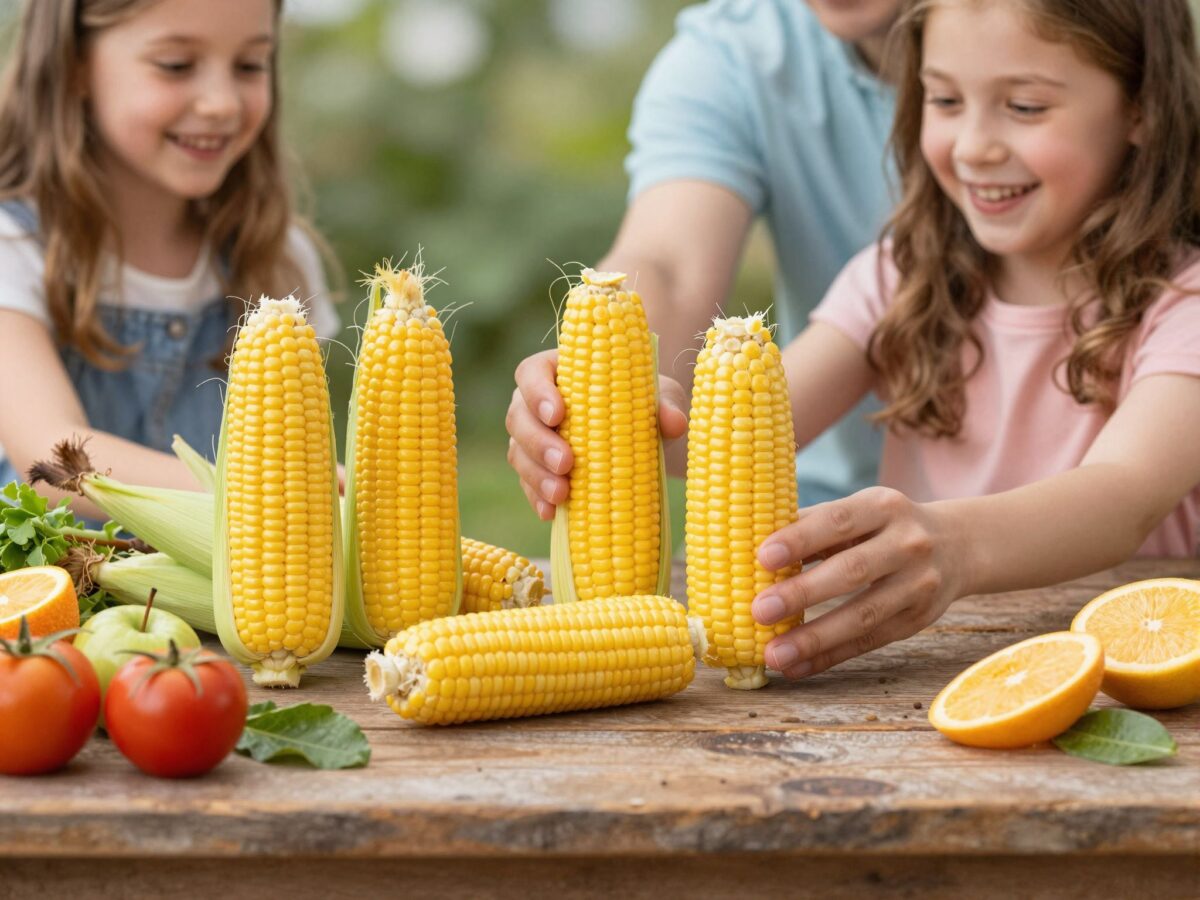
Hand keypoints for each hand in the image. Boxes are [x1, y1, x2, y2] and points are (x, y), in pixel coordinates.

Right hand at [506, 348, 688, 520]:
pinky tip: (552, 512)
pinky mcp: (537, 470)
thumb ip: (665, 405)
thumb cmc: (648, 403)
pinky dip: (538, 498)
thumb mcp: (662, 397)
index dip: (537, 392)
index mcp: (559, 371)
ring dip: (536, 475)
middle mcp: (536, 403)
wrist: (651, 438)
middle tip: (566, 463)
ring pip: (519, 453)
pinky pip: (528, 484)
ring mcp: (533, 438)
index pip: (532, 373)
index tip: (558, 414)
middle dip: (538, 442)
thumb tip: (674, 423)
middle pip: (518, 416)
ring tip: (562, 494)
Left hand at [750, 487, 965, 677]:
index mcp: (882, 506)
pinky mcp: (918, 620)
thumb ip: (812, 525)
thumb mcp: (859, 511)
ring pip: (863, 615)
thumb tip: (745, 545)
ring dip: (814, 638)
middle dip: (803, 593)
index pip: (837, 521)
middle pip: (851, 570)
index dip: (800, 539)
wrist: (958, 545)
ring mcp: (918, 585)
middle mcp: (907, 543)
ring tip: (774, 654)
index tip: (762, 557)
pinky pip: (869, 642)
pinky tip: (796, 667)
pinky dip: (829, 657)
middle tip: (759, 611)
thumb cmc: (883, 526)